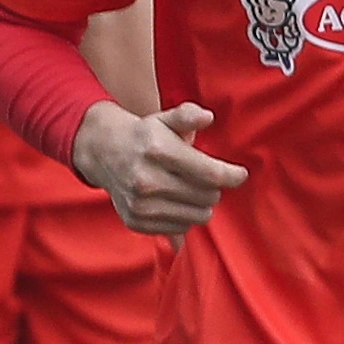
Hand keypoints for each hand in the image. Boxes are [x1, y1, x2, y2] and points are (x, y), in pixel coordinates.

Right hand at [77, 99, 244, 235]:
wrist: (103, 152)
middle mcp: (146, 180)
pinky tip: (174, 200)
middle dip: (214, 187)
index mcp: (158, 151)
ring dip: (201, 204)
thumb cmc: (145, 135)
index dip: (232, 176)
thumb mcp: (166, 119)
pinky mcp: (136, 221)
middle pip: (208, 197)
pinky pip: (181, 228)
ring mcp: (140, 204)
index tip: (240, 174)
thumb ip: (189, 115)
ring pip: (198, 216)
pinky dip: (184, 217)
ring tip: (190, 188)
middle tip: (205, 178)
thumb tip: (207, 117)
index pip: (210, 174)